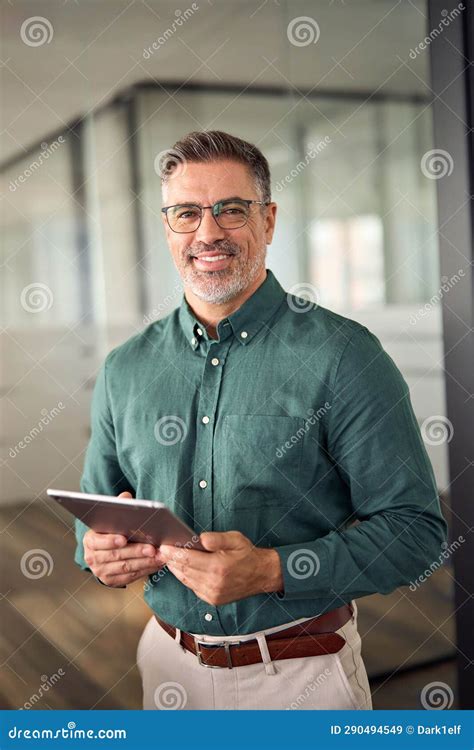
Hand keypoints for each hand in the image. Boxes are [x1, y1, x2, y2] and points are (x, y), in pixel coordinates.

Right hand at [83, 491, 164, 586]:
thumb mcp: (110, 519)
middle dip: (136, 551)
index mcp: (90, 541)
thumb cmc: (110, 532)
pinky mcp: (111, 581)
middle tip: (152, 548)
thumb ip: (117, 507)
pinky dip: (145, 570)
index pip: (98, 542)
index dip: (110, 540)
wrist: (103, 553)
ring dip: (144, 562)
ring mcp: (101, 571)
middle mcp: (92, 558)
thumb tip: (126, 496)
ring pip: (125, 567)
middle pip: (116, 555)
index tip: (123, 538)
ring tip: (159, 556)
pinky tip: (156, 564)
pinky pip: (130, 576)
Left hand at [159, 530, 283, 605]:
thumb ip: (217, 538)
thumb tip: (200, 538)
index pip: (188, 559)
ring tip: (168, 558)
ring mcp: (212, 594)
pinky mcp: (212, 599)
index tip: (163, 546)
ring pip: (186, 580)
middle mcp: (213, 583)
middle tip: (161, 551)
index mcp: (218, 567)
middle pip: (184, 570)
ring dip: (175, 569)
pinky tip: (181, 569)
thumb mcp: (235, 539)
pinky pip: (193, 587)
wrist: (261, 575)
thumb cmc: (247, 554)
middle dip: (171, 560)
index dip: (173, 553)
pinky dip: (185, 577)